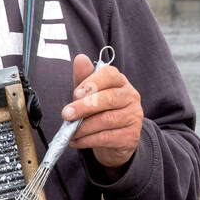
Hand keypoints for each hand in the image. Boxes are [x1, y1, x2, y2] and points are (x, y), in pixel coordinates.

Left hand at [62, 53, 142, 170]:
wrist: (115, 140)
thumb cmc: (100, 112)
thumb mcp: (90, 94)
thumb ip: (84, 78)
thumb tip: (80, 59)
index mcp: (120, 82)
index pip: (110, 75)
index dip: (92, 83)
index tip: (75, 93)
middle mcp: (131, 97)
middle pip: (108, 99)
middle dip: (84, 107)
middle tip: (66, 114)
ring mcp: (133, 117)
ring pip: (106, 120)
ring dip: (83, 127)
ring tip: (69, 132)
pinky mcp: (130, 137)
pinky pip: (106, 138)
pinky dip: (87, 140)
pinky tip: (76, 141)